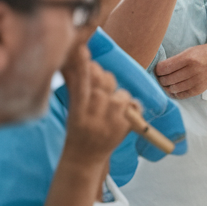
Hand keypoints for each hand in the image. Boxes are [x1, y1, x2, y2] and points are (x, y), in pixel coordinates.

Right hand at [61, 44, 138, 168]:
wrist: (85, 158)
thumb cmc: (77, 128)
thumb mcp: (72, 108)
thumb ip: (76, 84)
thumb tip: (76, 53)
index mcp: (77, 109)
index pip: (79, 82)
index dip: (80, 64)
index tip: (80, 47)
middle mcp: (93, 114)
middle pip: (104, 81)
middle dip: (102, 78)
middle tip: (98, 85)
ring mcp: (111, 121)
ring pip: (120, 92)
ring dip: (116, 95)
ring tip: (108, 108)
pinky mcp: (125, 126)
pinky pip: (134, 104)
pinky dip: (131, 106)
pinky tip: (121, 115)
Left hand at [155, 43, 206, 98]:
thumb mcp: (191, 50)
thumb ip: (177, 59)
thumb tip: (161, 69)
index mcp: (188, 58)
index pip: (164, 68)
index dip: (157, 69)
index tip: (158, 69)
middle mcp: (192, 70)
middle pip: (167, 79)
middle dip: (160, 78)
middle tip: (160, 76)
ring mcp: (196, 81)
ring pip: (173, 88)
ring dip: (166, 86)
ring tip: (166, 83)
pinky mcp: (199, 89)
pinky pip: (182, 95)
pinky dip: (175, 93)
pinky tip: (173, 90)